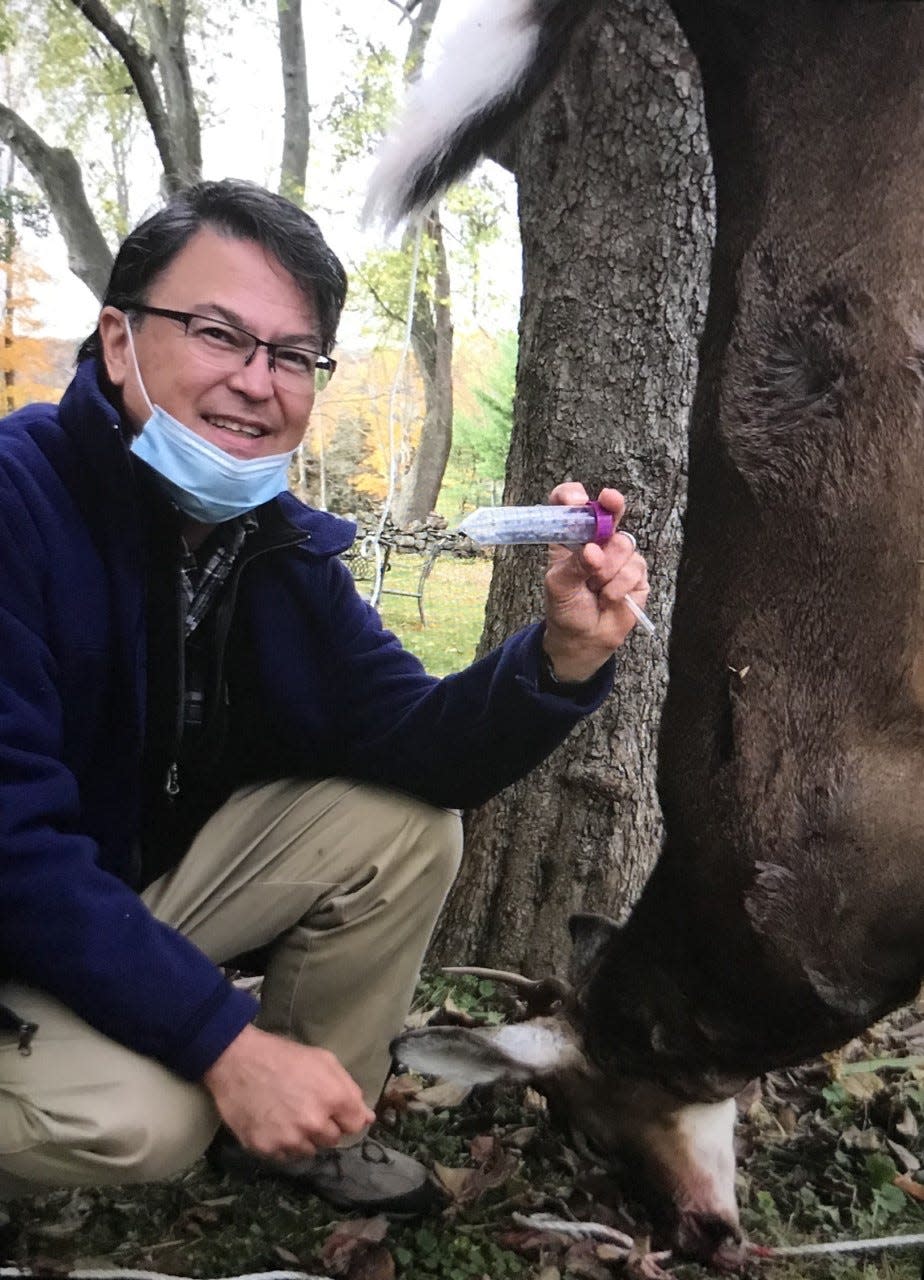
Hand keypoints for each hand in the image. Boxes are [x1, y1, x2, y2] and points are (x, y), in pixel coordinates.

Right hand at [203, 1024, 374, 1160]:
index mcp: (334, 1098)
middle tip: (305, 1108)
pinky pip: (285, 1156)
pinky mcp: (267, 1149)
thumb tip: (368, 1118)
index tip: (333, 1109)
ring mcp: (290, 1139)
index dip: (345, 1116)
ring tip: (287, 1115)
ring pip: (309, 1151)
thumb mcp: (323, 1060)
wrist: (237, 1060)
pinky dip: (282, 1144)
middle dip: (324, 1127)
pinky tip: (273, 1123)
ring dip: (303, 1138)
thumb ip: (350, 1089)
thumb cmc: (283, 1056)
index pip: (356, 1126)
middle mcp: (315, 1124)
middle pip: (332, 1140)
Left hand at [541, 483, 649, 682]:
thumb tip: (593, 551)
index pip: (570, 506)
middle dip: (611, 504)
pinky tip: (608, 598)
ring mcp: (619, 555)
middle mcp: (597, 541)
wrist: (583, 639)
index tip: (576, 500)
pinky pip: (634, 568)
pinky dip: (619, 586)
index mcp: (571, 538)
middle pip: (608, 510)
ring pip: (622, 544)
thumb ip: (573, 566)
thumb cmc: (565, 609)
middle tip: (610, 501)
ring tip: (595, 589)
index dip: (572, 496)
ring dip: (607, 569)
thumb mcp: (559, 586)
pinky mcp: (637, 573)